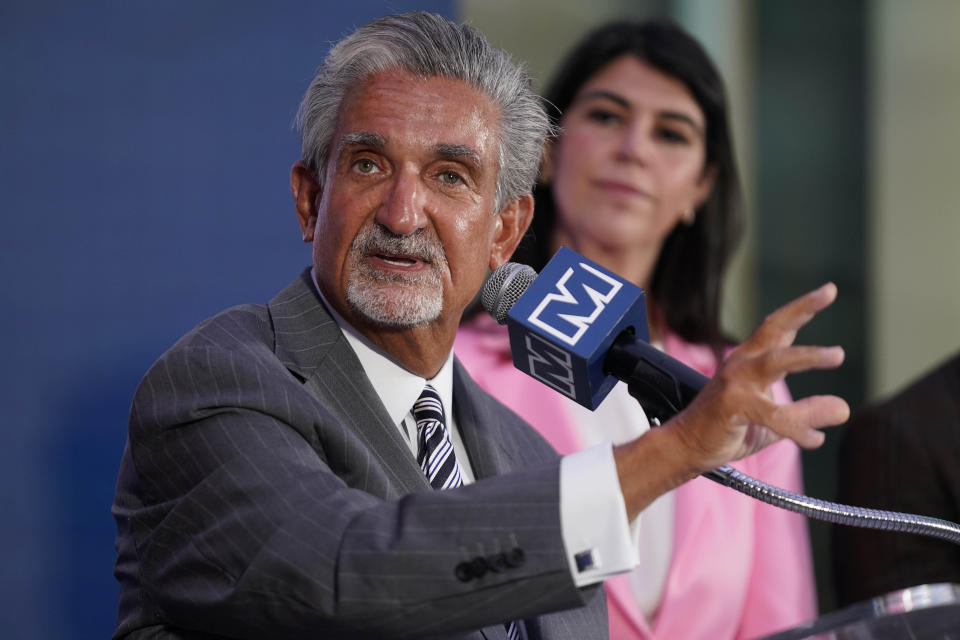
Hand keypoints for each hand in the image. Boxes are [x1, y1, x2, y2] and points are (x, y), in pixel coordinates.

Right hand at [666, 282, 849, 472]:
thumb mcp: (774, 423)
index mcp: (749, 362)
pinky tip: (814, 439)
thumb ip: (805, 412)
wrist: (686, 448)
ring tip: (837, 354)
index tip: (828, 290)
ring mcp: (735, 383)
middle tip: (828, 291)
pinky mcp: (732, 405)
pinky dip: (798, 428)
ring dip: (808, 356)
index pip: (777, 328)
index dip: (802, 308)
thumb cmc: (726, 430)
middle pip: (773, 328)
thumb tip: (844, 408)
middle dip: (801, 308)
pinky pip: (774, 415)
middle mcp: (741, 365)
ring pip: (776, 361)